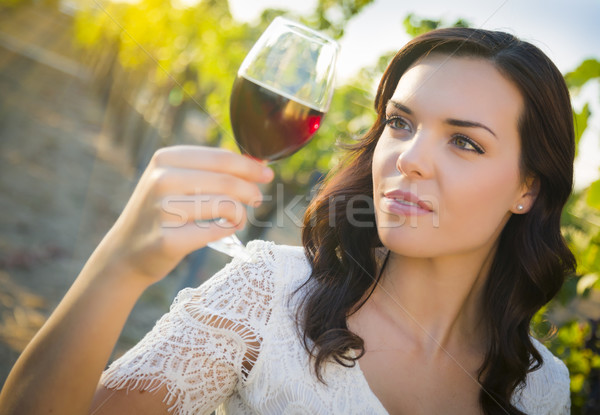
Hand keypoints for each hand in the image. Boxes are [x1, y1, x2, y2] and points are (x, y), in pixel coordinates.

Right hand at [98, 145, 272, 283]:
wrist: (125, 253)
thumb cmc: (162, 213)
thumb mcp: (176, 181)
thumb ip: (211, 170)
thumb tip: (258, 163)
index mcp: (165, 159)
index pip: (221, 158)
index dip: (250, 167)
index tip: (267, 174)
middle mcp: (161, 180)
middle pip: (227, 181)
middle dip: (251, 191)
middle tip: (257, 200)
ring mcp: (162, 210)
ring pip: (226, 205)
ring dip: (240, 215)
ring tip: (237, 220)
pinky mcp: (168, 239)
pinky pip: (216, 231)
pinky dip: (228, 230)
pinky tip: (225, 230)